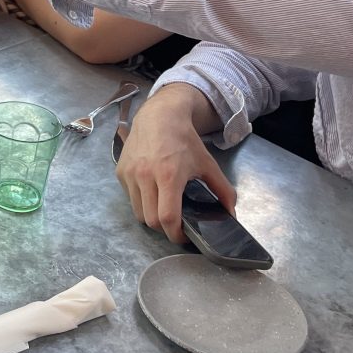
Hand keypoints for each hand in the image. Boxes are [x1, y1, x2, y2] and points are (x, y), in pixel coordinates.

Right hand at [116, 86, 236, 242]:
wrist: (159, 117)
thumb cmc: (184, 140)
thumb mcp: (207, 164)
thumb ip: (223, 190)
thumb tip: (231, 213)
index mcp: (169, 176)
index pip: (167, 218)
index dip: (176, 234)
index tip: (184, 235)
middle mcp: (145, 176)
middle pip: (150, 220)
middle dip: (164, 228)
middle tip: (175, 223)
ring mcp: (129, 174)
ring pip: (137, 212)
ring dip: (150, 216)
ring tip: (162, 207)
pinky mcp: (120, 171)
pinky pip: (129, 197)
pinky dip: (140, 201)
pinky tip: (151, 191)